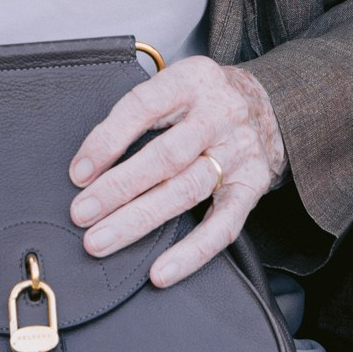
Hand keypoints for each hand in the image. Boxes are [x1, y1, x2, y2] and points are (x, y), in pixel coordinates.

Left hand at [68, 56, 284, 289]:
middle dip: (118, 188)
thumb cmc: (209, 98)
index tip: (78, 172)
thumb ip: (143, 110)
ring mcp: (238, 152)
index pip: (143, 106)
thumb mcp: (179, 83)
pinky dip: (190, 253)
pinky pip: (222, 226)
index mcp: (193, 80)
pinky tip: (160, 271)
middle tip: (81, 213)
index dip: (107, 140)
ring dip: (139, 220)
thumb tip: (91, 160)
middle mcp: (219, 114)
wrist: (274, 104)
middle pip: (164, 156)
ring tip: (101, 241)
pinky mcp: (253, 187)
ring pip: (185, 191)